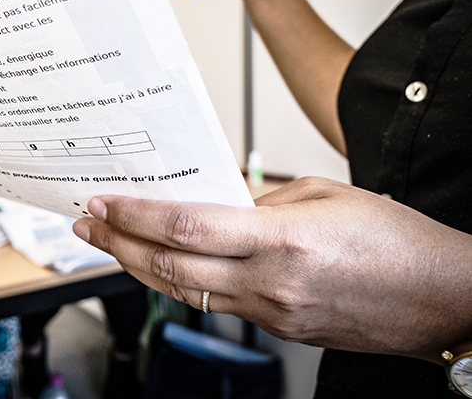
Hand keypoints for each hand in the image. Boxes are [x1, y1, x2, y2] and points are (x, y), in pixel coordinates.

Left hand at [73, 177, 471, 362]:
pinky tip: (164, 267)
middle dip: (120, 242)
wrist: (446, 300)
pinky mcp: (281, 330)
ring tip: (111, 243)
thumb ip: (263, 200)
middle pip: (172, 267)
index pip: (187, 228)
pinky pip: (218, 305)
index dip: (136, 215)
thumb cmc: (398, 243)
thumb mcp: (327, 195)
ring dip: (140, 267)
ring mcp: (274, 314)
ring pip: (187, 292)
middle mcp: (271, 284)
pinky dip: (182, 285)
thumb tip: (219, 202)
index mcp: (283, 241)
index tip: (105, 201)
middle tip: (89, 222)